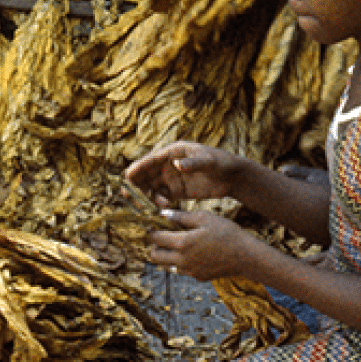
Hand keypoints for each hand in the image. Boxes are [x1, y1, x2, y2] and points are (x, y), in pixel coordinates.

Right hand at [124, 141, 243, 206]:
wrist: (233, 177)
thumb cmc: (222, 162)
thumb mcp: (209, 161)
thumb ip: (193, 163)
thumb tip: (177, 164)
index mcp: (172, 152)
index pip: (150, 160)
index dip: (138, 169)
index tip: (128, 178)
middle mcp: (167, 165)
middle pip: (145, 175)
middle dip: (136, 186)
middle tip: (132, 197)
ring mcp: (171, 179)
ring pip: (150, 188)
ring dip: (147, 197)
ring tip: (155, 205)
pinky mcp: (176, 192)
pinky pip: (160, 198)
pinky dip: (157, 204)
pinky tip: (164, 209)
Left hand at [146, 209, 262, 281]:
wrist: (245, 256)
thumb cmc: (226, 232)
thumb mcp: (204, 218)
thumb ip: (181, 216)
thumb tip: (163, 213)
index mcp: (182, 243)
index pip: (156, 238)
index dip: (152, 231)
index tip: (153, 226)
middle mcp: (182, 260)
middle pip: (155, 256)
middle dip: (154, 246)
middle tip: (162, 237)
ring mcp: (189, 271)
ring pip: (166, 266)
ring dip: (166, 256)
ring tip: (175, 245)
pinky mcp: (198, 277)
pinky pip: (181, 271)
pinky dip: (180, 263)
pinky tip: (191, 254)